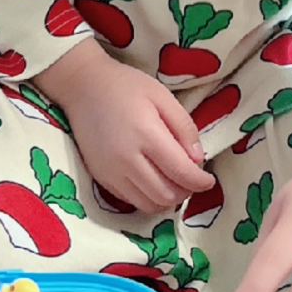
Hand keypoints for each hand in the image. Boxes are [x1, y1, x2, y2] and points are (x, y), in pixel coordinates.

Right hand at [36, 39, 215, 213]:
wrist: (82, 87)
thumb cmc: (126, 86)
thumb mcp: (162, 96)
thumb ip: (184, 128)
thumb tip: (198, 160)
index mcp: (146, 134)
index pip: (181, 172)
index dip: (200, 182)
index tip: (208, 180)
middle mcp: (127, 159)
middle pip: (165, 195)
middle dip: (185, 192)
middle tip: (191, 179)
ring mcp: (111, 172)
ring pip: (148, 204)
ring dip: (167, 199)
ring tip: (173, 182)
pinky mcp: (100, 178)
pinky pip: (130, 201)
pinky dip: (147, 197)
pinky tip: (152, 181)